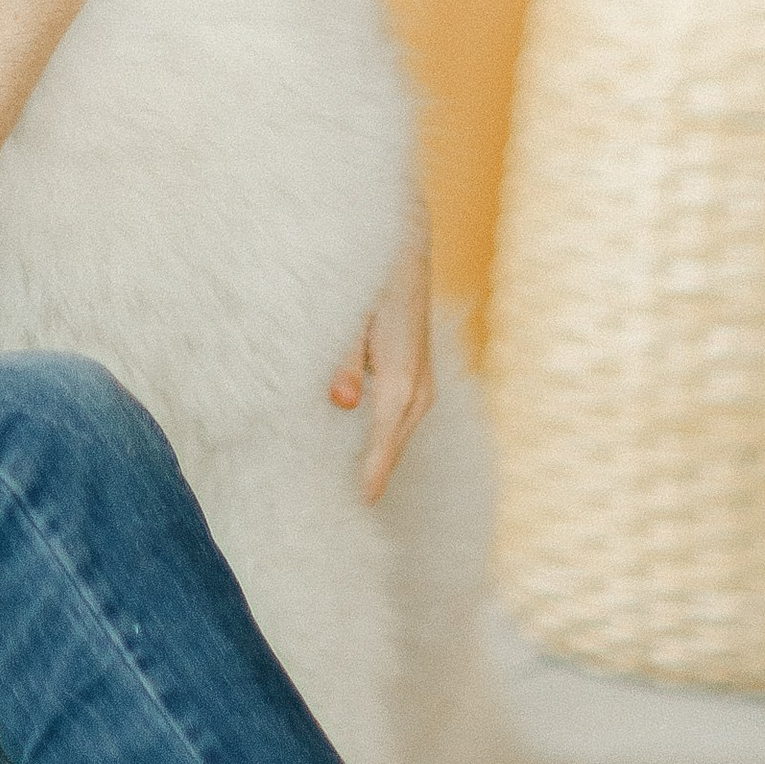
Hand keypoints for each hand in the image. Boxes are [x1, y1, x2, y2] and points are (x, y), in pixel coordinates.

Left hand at [330, 208, 433, 501]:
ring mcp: (422, 385)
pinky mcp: (417, 378)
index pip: (384, 442)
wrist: (405, 254)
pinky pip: (400, 419)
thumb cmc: (371, 285)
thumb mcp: (351, 319)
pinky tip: (363, 447)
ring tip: (352, 487)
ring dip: (379, 458)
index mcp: (402, 380)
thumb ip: (345, 361)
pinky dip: (384, 438)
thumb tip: (342, 401)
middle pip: (393, 446)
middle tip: (344, 509)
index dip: (372, 474)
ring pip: (398, 434)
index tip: (360, 504)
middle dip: (373, 475)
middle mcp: (418, 389)